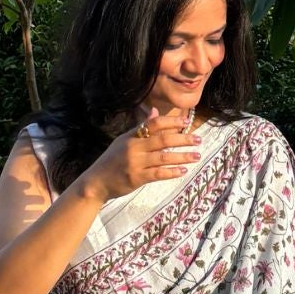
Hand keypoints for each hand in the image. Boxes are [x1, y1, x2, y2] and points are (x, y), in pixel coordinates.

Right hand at [82, 107, 199, 203]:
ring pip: (163, 157)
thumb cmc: (112, 161)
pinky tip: (183, 170)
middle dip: (183, 139)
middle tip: (198, 140)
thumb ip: (140, 128)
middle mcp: (133, 147)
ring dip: (182, 156)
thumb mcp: (123, 141)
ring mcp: (135, 163)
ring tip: (196, 155)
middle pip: (162, 140)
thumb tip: (155, 112)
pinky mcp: (136, 178)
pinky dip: (172, 172)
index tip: (186, 122)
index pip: (154, 124)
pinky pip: (158, 174)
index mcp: (131, 136)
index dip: (171, 122)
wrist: (96, 182)